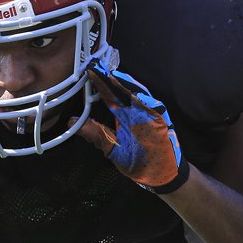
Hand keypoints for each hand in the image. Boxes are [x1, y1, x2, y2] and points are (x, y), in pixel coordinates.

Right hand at [73, 59, 188, 193]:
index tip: (88, 68)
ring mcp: (155, 106)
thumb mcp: (116, 153)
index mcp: (136, 115)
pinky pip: (141, 93)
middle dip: (108, 76)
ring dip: (117, 80)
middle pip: (124, 84)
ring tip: (102, 74)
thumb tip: (71, 122)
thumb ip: (96, 134)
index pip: (113, 91)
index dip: (100, 79)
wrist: (171, 174)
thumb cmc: (143, 166)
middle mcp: (147, 106)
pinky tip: (118, 87)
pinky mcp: (158, 110)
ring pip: (133, 86)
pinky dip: (127, 87)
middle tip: (92, 68)